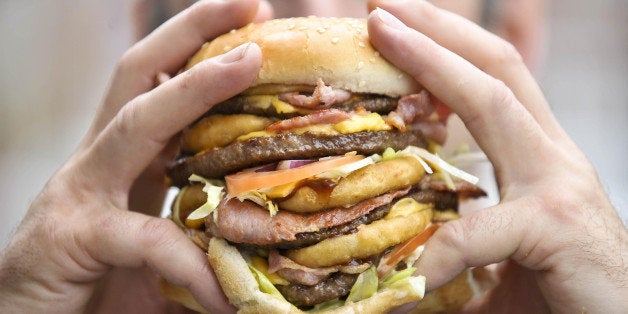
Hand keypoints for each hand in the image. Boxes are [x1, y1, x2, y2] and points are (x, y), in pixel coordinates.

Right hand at [0, 0, 268, 311]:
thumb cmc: (94, 295)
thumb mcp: (159, 261)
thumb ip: (202, 244)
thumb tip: (265, 247)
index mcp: (123, 164)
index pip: (160, 89)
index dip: (204, 56)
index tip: (257, 27)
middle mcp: (98, 164)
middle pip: (142, 75)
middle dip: (194, 33)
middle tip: (253, 4)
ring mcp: (78, 194)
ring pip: (137, 120)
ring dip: (195, 85)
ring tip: (252, 56)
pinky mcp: (67, 238)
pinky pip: (144, 236)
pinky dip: (190, 261)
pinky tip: (225, 291)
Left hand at [366, 1, 627, 311]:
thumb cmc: (560, 291)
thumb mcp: (500, 246)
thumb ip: (453, 234)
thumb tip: (396, 250)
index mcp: (536, 154)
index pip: (491, 79)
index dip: (444, 45)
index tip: (394, 23)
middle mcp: (551, 154)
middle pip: (495, 66)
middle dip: (437, 28)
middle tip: (380, 3)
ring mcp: (560, 184)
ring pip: (494, 101)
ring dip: (433, 59)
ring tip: (382, 28)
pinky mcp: (559, 228)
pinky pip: (485, 229)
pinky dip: (442, 246)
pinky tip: (411, 267)